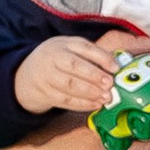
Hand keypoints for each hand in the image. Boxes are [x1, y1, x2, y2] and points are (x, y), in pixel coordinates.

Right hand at [13, 30, 133, 117]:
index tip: (116, 68)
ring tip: (106, 97)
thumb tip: (123, 63)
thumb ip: (95, 55)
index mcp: (66, 44)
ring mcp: (46, 75)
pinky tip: (95, 105)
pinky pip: (63, 100)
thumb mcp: (74, 50)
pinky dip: (81, 104)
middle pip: (74, 65)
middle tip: (110, 84)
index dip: (102, 57)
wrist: (26, 73)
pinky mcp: (43, 92)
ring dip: (89, 92)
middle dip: (94, 76)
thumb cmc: (62, 60)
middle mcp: (54, 57)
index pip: (85, 48)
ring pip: (68, 84)